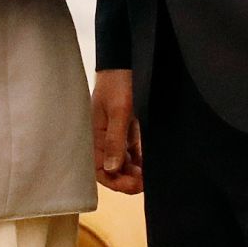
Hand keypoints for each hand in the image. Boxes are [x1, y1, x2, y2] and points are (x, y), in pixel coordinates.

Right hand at [93, 69, 142, 192]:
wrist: (126, 62)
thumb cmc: (118, 83)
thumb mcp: (119, 112)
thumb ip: (115, 141)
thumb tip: (112, 169)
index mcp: (95, 136)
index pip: (100, 170)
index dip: (116, 182)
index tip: (135, 184)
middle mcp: (103, 139)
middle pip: (113, 170)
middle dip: (128, 180)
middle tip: (147, 181)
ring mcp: (115, 134)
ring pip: (124, 163)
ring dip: (136, 172)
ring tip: (151, 174)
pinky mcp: (127, 129)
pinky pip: (132, 152)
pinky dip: (141, 160)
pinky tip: (151, 163)